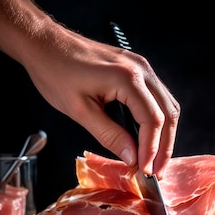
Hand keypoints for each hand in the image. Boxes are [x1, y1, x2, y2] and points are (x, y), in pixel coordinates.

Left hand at [22, 25, 179, 177]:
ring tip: (155, 158)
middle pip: (168, 113)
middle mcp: (141, 69)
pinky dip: (158, 119)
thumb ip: (109, 135)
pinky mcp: (136, 68)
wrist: (45, 44)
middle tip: (157, 171)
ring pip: (167, 104)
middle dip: (165, 146)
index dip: (152, 149)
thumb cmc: (55, 72)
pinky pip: (157, 96)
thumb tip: (132, 158)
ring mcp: (141, 66)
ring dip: (165, 133)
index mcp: (128, 78)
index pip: (153, 120)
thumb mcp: (79, 110)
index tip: (146, 170)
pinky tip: (149, 136)